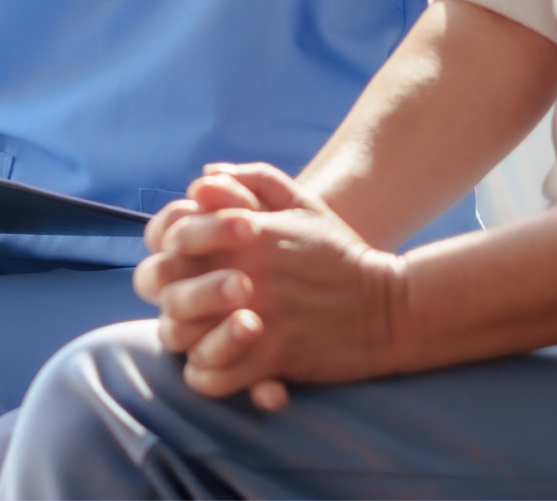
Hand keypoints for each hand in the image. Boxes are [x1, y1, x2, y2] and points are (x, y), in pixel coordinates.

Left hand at [149, 164, 410, 410]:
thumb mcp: (303, 204)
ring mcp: (256, 316)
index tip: (182, 261)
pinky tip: (214, 365)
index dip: (167, 249)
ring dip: (181, 336)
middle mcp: (245, 273)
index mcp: (246, 233)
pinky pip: (210, 376)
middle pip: (166, 286)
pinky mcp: (271, 357)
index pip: (172, 236)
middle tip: (181, 303)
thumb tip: (202, 179)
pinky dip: (204, 374)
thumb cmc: (340, 253)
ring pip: (180, 334)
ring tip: (194, 335)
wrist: (390, 306)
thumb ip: (252, 181)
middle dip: (166, 294)